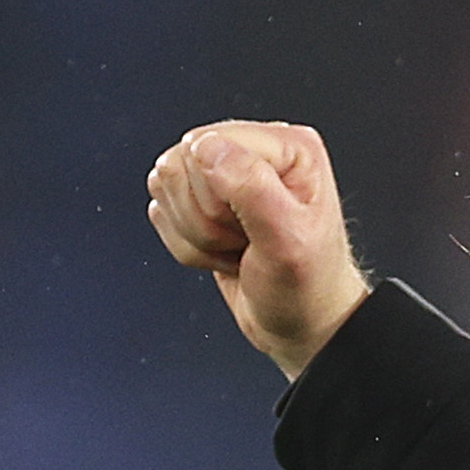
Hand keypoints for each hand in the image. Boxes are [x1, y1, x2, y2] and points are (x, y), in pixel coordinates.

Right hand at [147, 121, 373, 379]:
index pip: (207, 144)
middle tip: (247, 241)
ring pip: (166, 186)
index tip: (252, 226)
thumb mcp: (288, 242)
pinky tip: (223, 253)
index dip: (216, 196)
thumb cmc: (307, 287)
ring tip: (238, 247)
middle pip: (180, 164)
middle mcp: (255, 151)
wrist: (302, 325)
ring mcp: (225, 173)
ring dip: (197, 235)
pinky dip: (188, 246)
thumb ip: (252, 188)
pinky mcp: (202, 198)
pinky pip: (162, 211)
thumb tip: (206, 148)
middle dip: (206, 220)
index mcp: (288, 146)